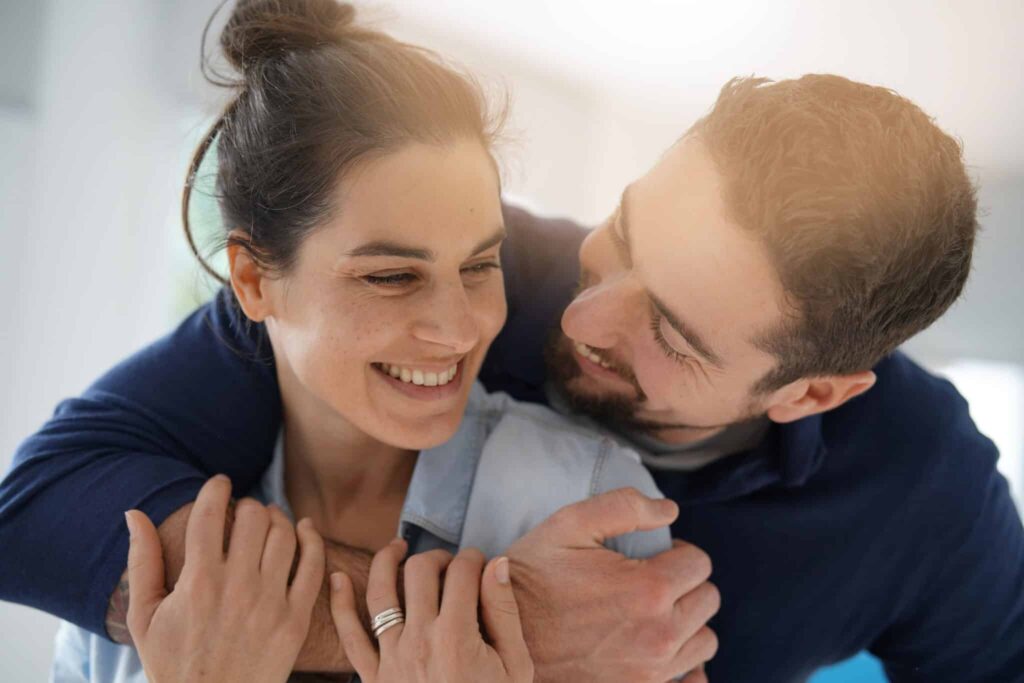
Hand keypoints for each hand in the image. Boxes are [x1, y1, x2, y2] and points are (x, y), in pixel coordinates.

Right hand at [125, 475, 324, 682]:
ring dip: (277, 517)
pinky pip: (314, 565)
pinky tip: (304, 529)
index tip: (219, 482)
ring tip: (267, 518)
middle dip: (247, 505)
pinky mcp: (296, 619)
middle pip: (253, 518)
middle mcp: (237, 588)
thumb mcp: (145, 616)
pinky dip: (311, 539)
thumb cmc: (172, 663)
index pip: (210, 515)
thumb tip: (134, 513)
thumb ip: (142, 561)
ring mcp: (270, 603)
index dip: (216, 489)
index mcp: (198, 583)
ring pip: (284, 535)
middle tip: (242, 510)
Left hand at [329, 540, 533, 682]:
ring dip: (387, 561)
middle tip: (451, 566)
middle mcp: (419, 641)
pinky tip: (338, 578)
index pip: (462, 572)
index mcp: (457, 637)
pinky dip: (339, 604)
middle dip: (439, 557)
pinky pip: (349, 637)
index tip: (480, 564)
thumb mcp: (515, 666)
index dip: (474, 558)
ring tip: (399, 548)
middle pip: (420, 572)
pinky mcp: (373, 678)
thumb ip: (504, 612)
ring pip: (380, 593)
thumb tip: (497, 562)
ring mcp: (391, 659)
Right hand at [506, 487, 719, 682]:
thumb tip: (669, 509)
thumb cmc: (530, 579)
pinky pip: (691, 680)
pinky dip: (684, 664)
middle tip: (652, 581)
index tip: (656, 556)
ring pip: (704, 641)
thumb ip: (623, 506)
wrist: (499, 639)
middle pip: (708, 600)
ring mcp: (651, 672)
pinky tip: (660, 649)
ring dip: (686, 622)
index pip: (699, 564)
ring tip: (652, 613)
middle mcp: (658, 635)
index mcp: (647, 589)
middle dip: (685, 584)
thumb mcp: (567, 525)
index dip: (678, 552)